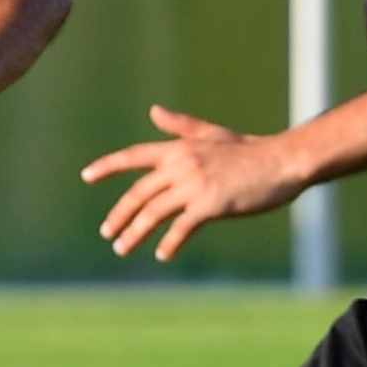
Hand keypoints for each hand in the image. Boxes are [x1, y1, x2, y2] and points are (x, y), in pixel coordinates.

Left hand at [85, 104, 301, 263]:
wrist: (281, 162)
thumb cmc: (249, 150)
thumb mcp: (211, 135)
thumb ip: (180, 127)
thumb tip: (153, 111)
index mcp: (178, 148)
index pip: (133, 156)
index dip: (107, 166)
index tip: (86, 176)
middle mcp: (181, 164)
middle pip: (138, 192)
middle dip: (119, 215)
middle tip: (107, 234)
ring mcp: (194, 184)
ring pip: (153, 213)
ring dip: (135, 234)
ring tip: (122, 249)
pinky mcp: (211, 204)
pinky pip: (181, 228)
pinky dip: (169, 243)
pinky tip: (162, 254)